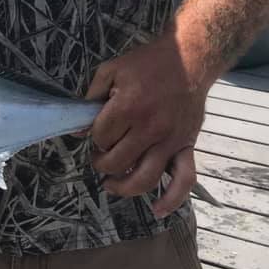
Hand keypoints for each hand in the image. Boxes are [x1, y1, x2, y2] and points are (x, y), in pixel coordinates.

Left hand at [86, 34, 209, 216]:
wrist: (189, 59)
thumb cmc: (147, 63)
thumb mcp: (111, 70)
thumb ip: (92, 97)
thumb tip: (79, 129)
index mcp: (128, 107)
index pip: (101, 137)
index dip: (94, 137)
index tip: (96, 132)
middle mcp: (149, 128)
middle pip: (117, 161)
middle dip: (101, 162)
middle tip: (99, 156)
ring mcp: (170, 140)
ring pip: (144, 178)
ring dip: (123, 186)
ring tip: (110, 184)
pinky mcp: (186, 146)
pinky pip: (183, 180)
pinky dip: (171, 200)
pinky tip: (157, 209)